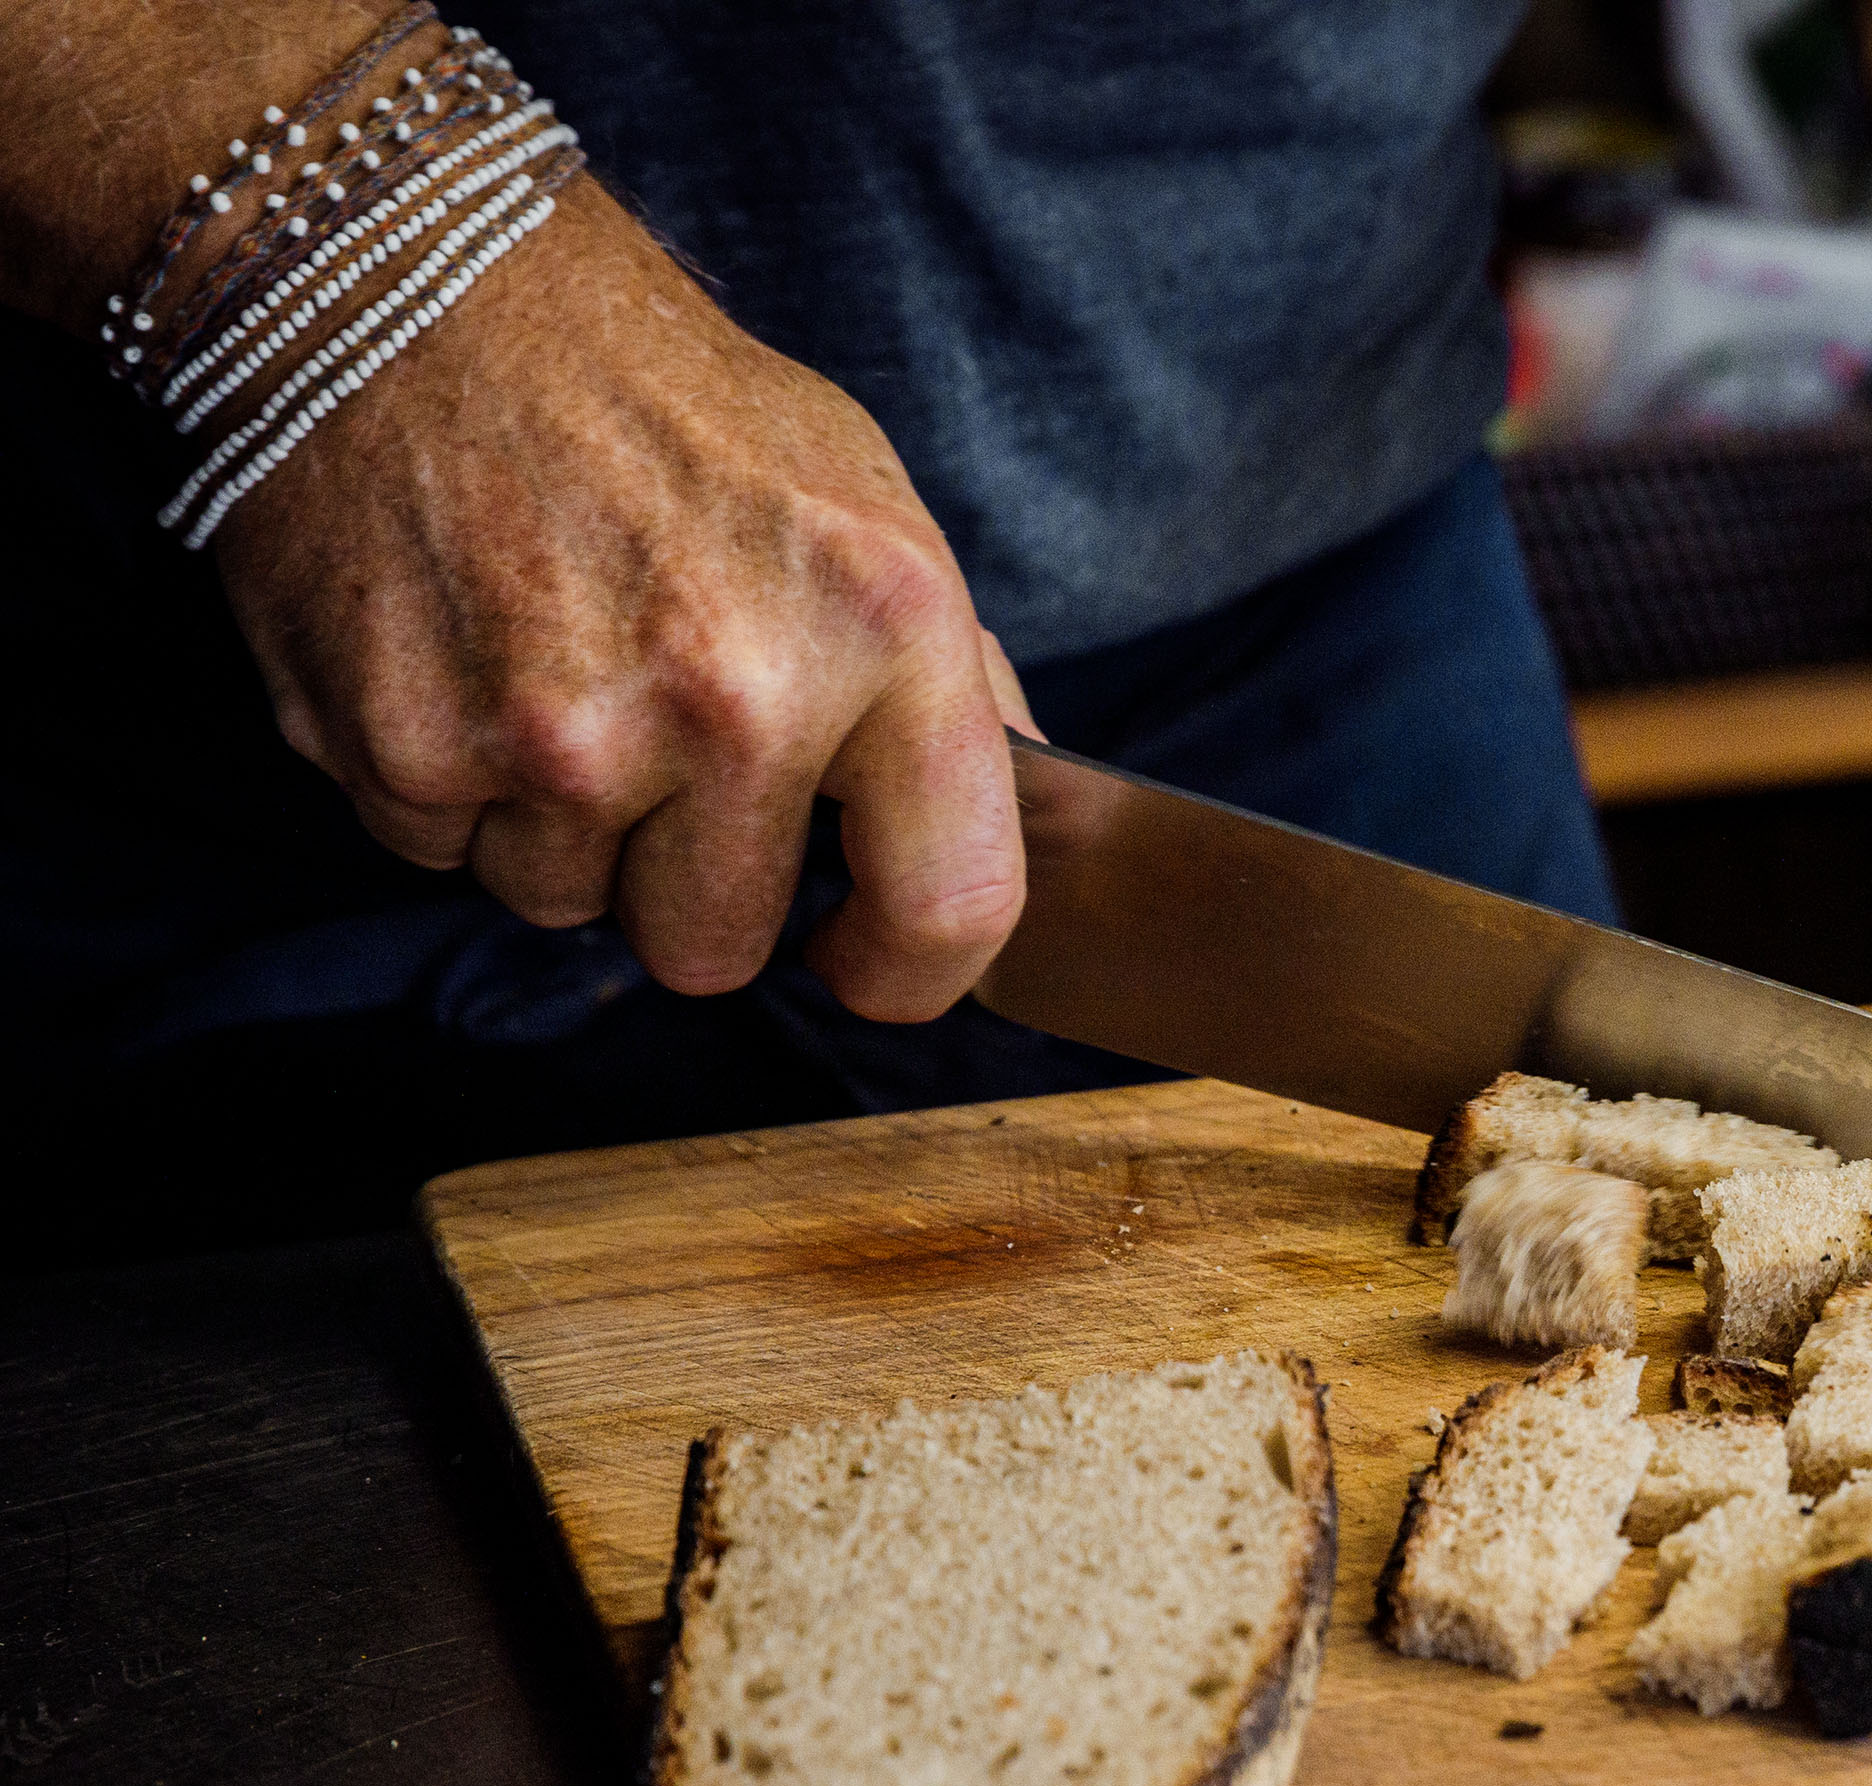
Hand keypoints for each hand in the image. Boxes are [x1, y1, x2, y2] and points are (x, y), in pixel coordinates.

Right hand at [212, 180, 1030, 1020]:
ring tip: (548, 665)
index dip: (906, 972)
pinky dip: (445, 783)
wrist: (418, 281)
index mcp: (883, 629)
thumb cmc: (661, 402)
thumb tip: (1015, 812)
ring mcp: (563, 731)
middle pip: (716, 949)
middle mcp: (734, 694)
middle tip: (654, 748)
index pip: (949, 905)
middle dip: (685, 881)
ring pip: (565, 905)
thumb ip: (944, 681)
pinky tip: (459, 651)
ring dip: (556, 826)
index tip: (859, 957)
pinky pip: (441, 853)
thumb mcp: (862, 505)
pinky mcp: (409, 743)